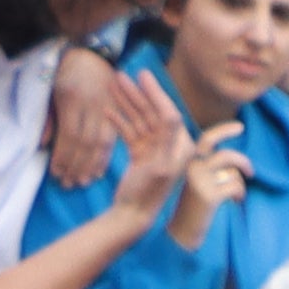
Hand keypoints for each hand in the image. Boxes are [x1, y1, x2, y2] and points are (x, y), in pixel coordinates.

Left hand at [45, 46, 123, 189]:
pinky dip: (106, 155)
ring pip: (103, 141)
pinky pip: (115, 136)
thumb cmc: (62, 72)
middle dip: (78, 165)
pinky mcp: (118, 110)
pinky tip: (99, 169)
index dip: (64, 156)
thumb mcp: (49, 91)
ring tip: (84, 181)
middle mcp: (92, 105)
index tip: (57, 173)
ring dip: (93, 164)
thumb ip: (48, 119)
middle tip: (70, 183)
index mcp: (72, 98)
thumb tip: (45, 146)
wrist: (88, 54)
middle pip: (87, 142)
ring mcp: (108, 107)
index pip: (70, 134)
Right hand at [108, 71, 192, 220]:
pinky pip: (130, 131)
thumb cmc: (148, 193)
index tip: (143, 75)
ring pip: (139, 119)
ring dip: (126, 102)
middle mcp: (170, 145)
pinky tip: (108, 108)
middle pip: (153, 112)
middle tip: (121, 74)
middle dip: (137, 93)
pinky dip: (119, 120)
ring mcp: (154, 149)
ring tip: (112, 84)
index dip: (155, 92)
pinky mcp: (140, 153)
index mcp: (180, 146)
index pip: (168, 112)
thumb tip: (169, 115)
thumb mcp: (160, 166)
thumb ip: (167, 140)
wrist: (133, 214)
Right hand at [163, 135, 251, 237]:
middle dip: (243, 162)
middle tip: (252, 172)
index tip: (240, 127)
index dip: (224, 130)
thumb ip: (213, 167)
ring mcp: (199, 181)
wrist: (182, 230)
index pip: (207, 139)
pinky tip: (235, 201)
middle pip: (226, 156)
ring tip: (236, 194)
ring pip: (233, 174)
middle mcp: (192, 168)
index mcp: (190, 162)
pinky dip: (240, 194)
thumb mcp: (201, 181)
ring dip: (240, 185)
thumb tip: (236, 160)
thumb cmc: (196, 205)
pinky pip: (235, 187)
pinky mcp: (208, 195)